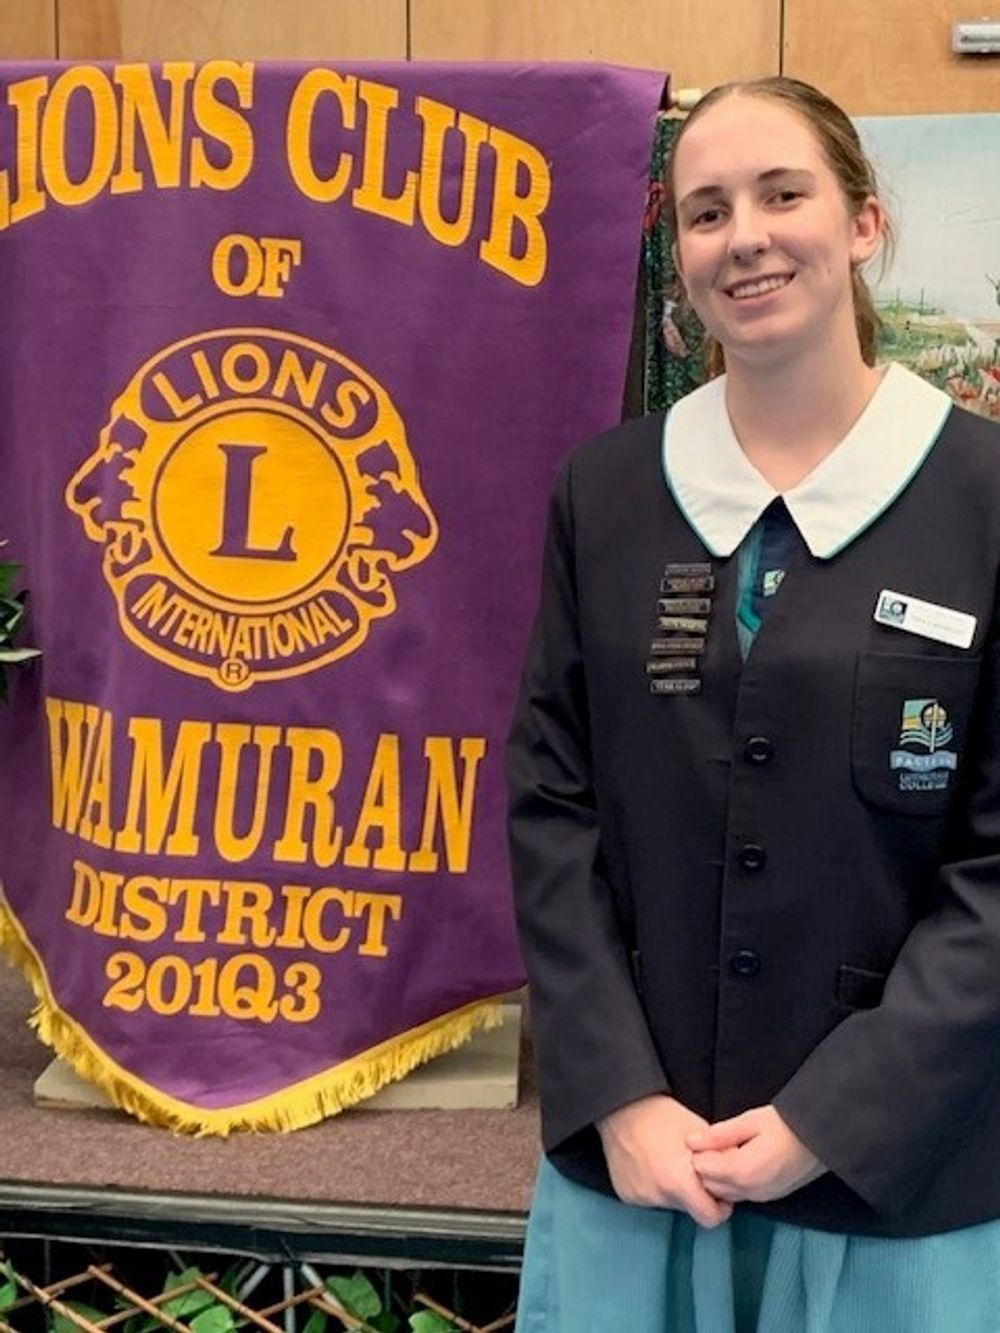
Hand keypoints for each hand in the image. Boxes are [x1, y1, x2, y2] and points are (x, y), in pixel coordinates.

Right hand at [597, 1094, 733, 1226]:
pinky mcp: (626, 1194)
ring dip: (673, 1190)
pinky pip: (649, 1197)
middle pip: (689, 1209)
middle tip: (691, 1171)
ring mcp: (640, 1197)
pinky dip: (653, 1186)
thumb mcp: (701, 1132)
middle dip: (695, 1195)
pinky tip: (649, 1164)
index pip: (710, 1219)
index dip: (719, 1207)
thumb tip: (737, 1172)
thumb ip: (721, 1158)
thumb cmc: (663, 1115)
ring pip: (668, 1203)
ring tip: (667, 1162)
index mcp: (680, 1183)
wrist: (622, 1106)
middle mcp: (659, 1196)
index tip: (718, 1193)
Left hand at [687, 1105, 826, 1203]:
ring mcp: (762, 1197)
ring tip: (729, 1151)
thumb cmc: (786, 1124)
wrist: (822, 1138)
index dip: (700, 1152)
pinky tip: (740, 1162)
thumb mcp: (750, 1121)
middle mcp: (750, 1191)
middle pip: (710, 1185)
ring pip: (725, 1193)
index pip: (702, 1169)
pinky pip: (740, 1195)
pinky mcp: (770, 1197)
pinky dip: (733, 1182)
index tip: (708, 1137)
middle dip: (706, 1166)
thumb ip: (719, 1134)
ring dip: (719, 1176)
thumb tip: (690, 1141)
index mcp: (743, 1171)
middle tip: (716, 1143)